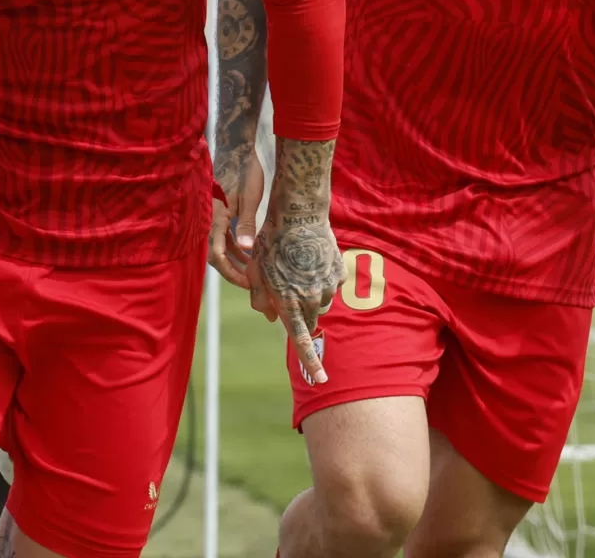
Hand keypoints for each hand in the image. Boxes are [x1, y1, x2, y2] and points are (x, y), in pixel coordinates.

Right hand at [209, 148, 264, 288]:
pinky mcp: (218, 211)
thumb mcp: (250, 197)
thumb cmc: (244, 170)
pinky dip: (234, 246)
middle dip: (233, 271)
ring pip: (219, 245)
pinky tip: (248, 251)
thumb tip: (246, 248)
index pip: (218, 255)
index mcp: (215, 217)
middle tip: (252, 284)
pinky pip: (222, 234)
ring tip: (253, 271)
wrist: (236, 147)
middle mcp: (209, 218)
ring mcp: (212, 215)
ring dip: (235, 259)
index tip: (249, 283)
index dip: (232, 273)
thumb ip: (247, 223)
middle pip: (216, 255)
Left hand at [248, 213, 337, 385]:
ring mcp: (328, 285)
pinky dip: (320, 279)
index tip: (320, 380)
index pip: (301, 339)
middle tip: (289, 289)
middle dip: (300, 314)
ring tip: (297, 267)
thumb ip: (261, 298)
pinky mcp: (339, 273)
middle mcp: (311, 297)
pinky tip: (310, 259)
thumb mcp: (256, 270)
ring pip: (319, 302)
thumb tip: (270, 317)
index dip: (310, 362)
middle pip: (308, 319)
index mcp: (289, 301)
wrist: (299, 213)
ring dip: (309, 295)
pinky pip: (329, 285)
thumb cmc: (271, 241)